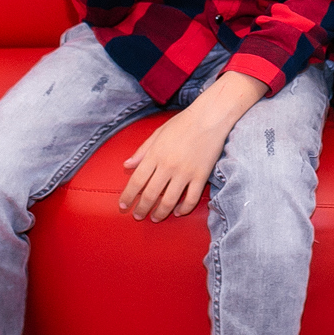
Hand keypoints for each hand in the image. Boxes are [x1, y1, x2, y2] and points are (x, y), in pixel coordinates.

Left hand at [118, 72, 265, 221]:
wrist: (210, 116)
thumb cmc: (183, 122)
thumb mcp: (158, 133)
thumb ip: (142, 151)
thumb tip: (127, 165)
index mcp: (155, 154)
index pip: (137, 181)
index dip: (128, 196)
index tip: (123, 205)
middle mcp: (168, 165)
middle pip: (150, 194)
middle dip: (141, 209)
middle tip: (137, 215)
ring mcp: (185, 172)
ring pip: (169, 201)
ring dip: (160, 213)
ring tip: (155, 217)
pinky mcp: (201, 176)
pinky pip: (191, 199)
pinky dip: (184, 209)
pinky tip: (178, 212)